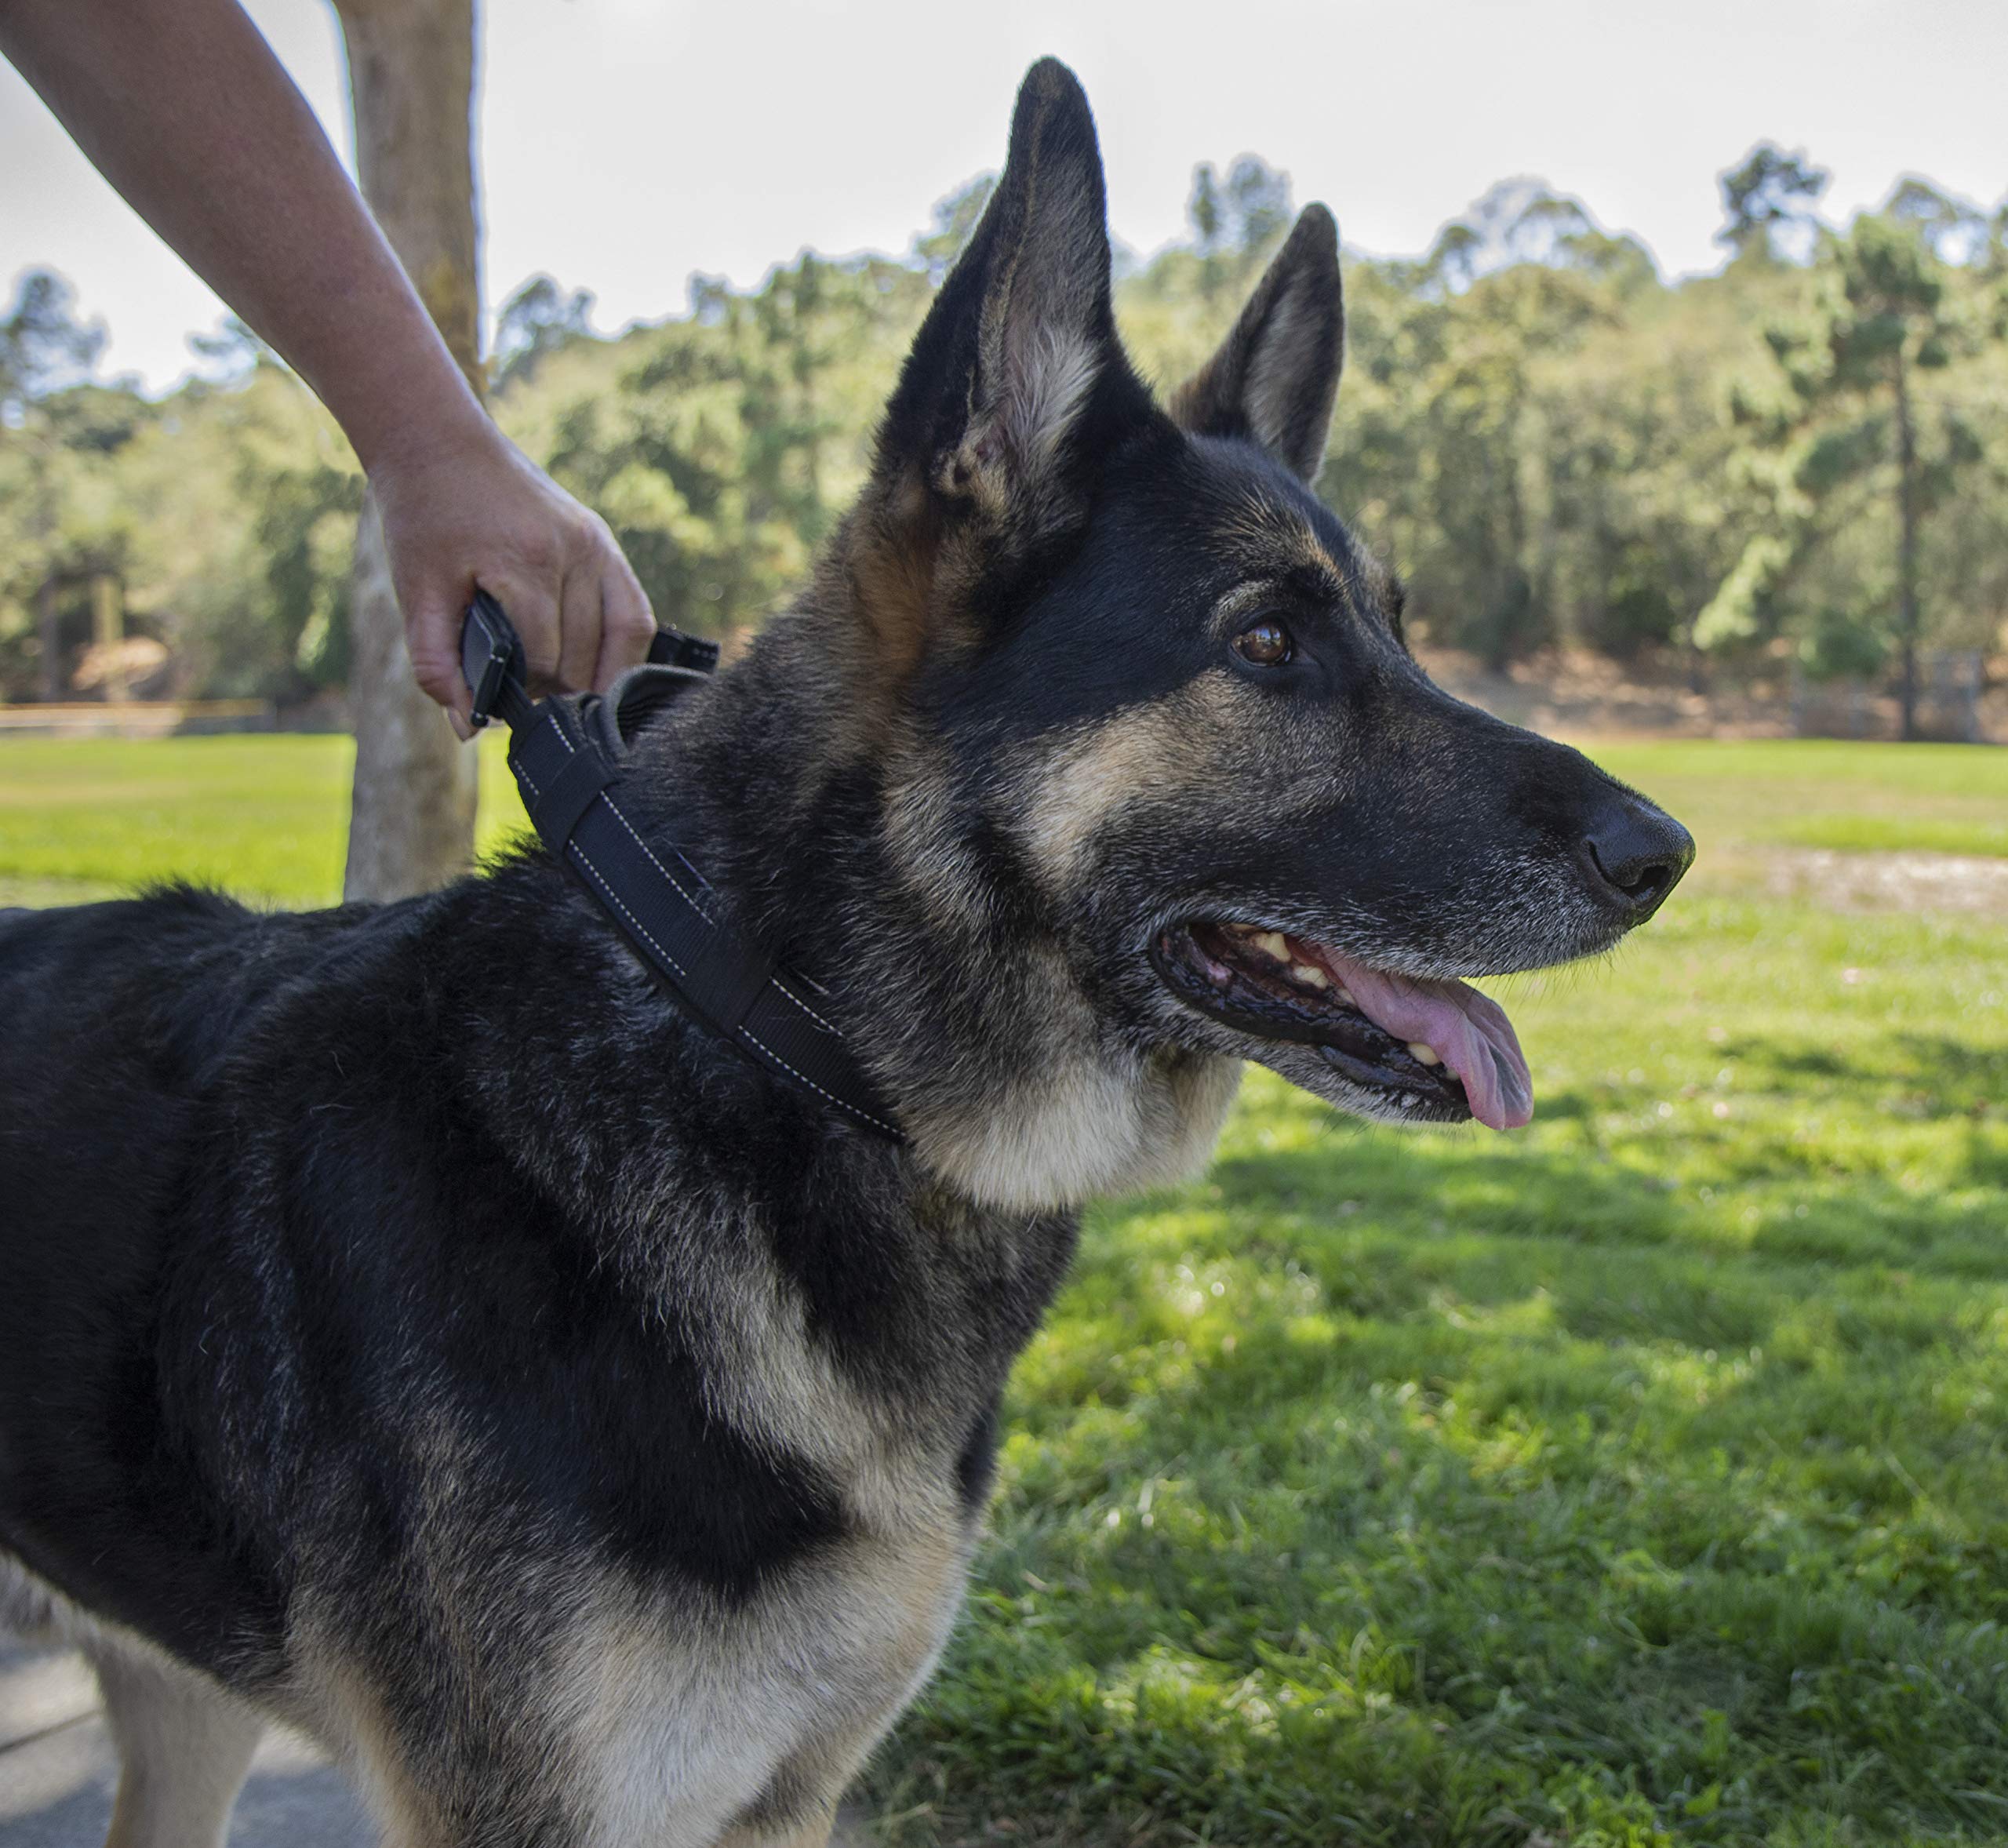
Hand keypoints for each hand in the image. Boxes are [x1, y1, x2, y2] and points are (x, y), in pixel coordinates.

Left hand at [369, 422, 654, 731]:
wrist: (438, 442)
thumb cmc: (423, 516)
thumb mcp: (417, 593)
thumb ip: (438, 664)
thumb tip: (468, 728)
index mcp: (526, 563)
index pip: (546, 661)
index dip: (524, 695)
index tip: (501, 706)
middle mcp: (574, 552)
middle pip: (585, 657)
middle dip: (557, 689)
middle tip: (525, 698)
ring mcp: (597, 544)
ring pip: (623, 640)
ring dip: (597, 676)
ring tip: (565, 692)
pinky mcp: (604, 541)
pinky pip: (635, 612)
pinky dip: (624, 649)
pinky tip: (601, 668)